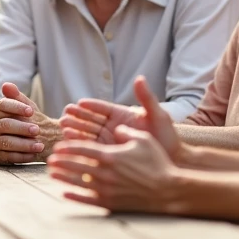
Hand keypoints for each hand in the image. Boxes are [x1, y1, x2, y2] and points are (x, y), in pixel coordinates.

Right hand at [0, 83, 59, 164]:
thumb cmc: (6, 122)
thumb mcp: (11, 109)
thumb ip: (13, 98)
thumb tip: (7, 85)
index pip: (2, 105)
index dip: (17, 107)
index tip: (31, 111)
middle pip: (4, 124)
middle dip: (22, 127)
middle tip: (37, 130)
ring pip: (6, 142)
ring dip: (24, 144)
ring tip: (39, 145)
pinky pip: (7, 157)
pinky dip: (21, 156)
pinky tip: (33, 155)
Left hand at [47, 124, 175, 211]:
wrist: (169, 191)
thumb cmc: (158, 163)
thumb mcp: (143, 140)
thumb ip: (126, 131)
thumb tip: (116, 127)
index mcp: (111, 155)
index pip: (83, 148)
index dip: (69, 146)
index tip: (59, 146)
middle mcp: (105, 173)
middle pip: (76, 165)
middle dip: (61, 161)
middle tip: (50, 159)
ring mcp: (107, 189)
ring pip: (78, 182)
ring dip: (63, 177)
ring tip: (52, 174)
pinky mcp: (111, 203)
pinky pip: (88, 200)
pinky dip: (75, 197)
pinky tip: (64, 194)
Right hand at [60, 76, 180, 160]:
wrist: (173, 161)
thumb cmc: (168, 137)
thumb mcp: (158, 115)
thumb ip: (146, 98)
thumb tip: (139, 78)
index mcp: (123, 115)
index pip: (103, 108)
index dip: (91, 105)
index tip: (79, 103)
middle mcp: (114, 126)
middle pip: (92, 120)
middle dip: (78, 117)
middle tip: (66, 114)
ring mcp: (110, 140)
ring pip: (89, 133)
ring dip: (76, 130)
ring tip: (64, 127)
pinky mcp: (109, 154)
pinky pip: (92, 148)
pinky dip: (81, 145)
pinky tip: (71, 143)